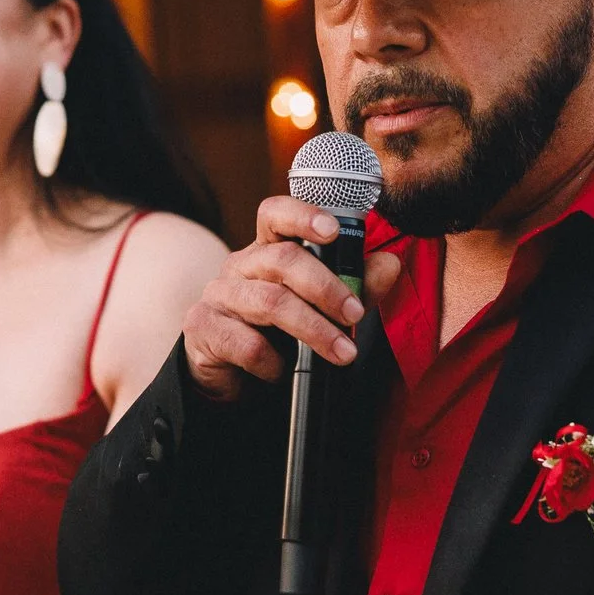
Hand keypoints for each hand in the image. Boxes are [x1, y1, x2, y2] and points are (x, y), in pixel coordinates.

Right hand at [181, 195, 399, 401]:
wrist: (231, 380)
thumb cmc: (276, 334)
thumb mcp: (320, 310)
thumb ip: (355, 288)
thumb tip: (390, 263)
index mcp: (266, 251)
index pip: (275, 214)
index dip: (303, 215)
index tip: (334, 231)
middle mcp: (239, 266)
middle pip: (282, 259)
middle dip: (327, 288)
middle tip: (355, 314)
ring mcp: (218, 296)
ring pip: (270, 303)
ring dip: (314, 329)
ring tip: (342, 353)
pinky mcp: (203, 329)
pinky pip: (246, 344)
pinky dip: (273, 362)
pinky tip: (282, 371)